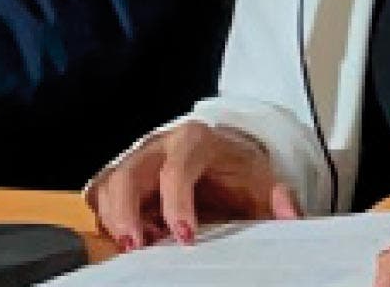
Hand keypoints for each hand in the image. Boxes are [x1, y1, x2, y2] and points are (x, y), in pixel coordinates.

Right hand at [87, 121, 301, 249]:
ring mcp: (136, 159)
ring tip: (135, 247)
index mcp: (195, 141)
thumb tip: (290, 216)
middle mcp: (158, 145)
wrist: (222, 154)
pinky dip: (105, 218)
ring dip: (113, 218)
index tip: (185, 237)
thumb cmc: (237, 170)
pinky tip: (130, 237)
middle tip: (137, 248)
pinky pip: (99, 194)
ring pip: (107, 183)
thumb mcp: (261, 179)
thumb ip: (277, 197)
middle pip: (128, 174)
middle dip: (127, 212)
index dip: (177, 204)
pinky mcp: (121, 176)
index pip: (176, 169)